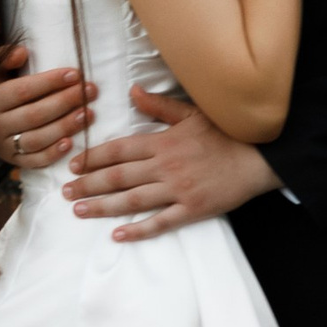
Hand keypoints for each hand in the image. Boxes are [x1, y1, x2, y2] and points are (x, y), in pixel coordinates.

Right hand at [0, 44, 96, 174]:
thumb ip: (5, 58)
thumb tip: (22, 52)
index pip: (22, 91)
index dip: (50, 82)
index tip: (75, 74)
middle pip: (34, 115)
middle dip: (65, 102)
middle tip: (90, 91)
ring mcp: (4, 146)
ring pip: (36, 140)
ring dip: (65, 127)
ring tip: (88, 114)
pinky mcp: (13, 161)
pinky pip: (34, 161)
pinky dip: (53, 154)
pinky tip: (71, 143)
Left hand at [64, 84, 284, 238]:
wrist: (261, 157)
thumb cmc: (227, 132)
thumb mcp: (192, 112)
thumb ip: (159, 105)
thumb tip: (132, 91)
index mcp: (163, 141)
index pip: (119, 150)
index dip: (93, 158)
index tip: (74, 165)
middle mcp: (166, 166)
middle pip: (118, 177)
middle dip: (89, 185)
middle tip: (66, 192)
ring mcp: (178, 190)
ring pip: (133, 200)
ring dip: (103, 206)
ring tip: (80, 210)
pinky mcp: (192, 209)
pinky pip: (161, 222)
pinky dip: (138, 230)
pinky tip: (118, 235)